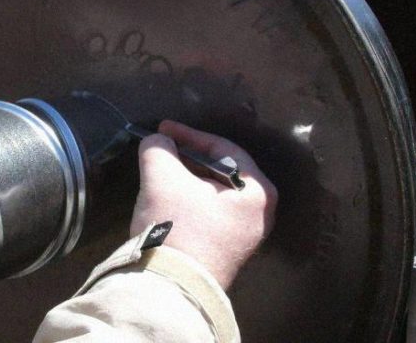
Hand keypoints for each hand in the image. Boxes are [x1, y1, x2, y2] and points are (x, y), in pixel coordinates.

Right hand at [130, 120, 277, 288]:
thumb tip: (156, 141)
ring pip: (211, 194)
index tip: (163, 128)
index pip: (223, 149)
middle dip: (187, 158)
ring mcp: (244, 237)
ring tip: (160, 172)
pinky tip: (166, 199)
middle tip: (163, 149)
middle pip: (219, 171)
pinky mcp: (226, 252)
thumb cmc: (177, 226)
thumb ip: (158, 147)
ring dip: (185, 179)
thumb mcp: (162, 176)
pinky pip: (208, 214)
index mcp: (258, 192)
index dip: (189, 134)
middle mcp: (259, 215)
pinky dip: (188, 201)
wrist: (171, 287)